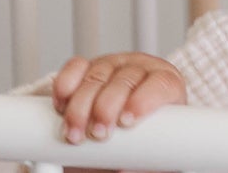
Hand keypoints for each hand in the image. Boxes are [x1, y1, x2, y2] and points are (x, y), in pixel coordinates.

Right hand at [52, 51, 186, 144]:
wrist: (124, 135)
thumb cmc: (142, 141)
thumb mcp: (152, 150)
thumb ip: (146, 156)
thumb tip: (127, 167)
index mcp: (166, 84)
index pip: (161, 84)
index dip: (144, 99)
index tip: (127, 122)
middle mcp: (139, 69)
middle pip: (125, 79)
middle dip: (107, 107)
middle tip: (98, 133)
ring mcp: (112, 65)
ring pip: (97, 75)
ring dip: (81, 106)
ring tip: (76, 134)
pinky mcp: (88, 67)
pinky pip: (75, 68)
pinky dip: (66, 85)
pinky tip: (61, 105)